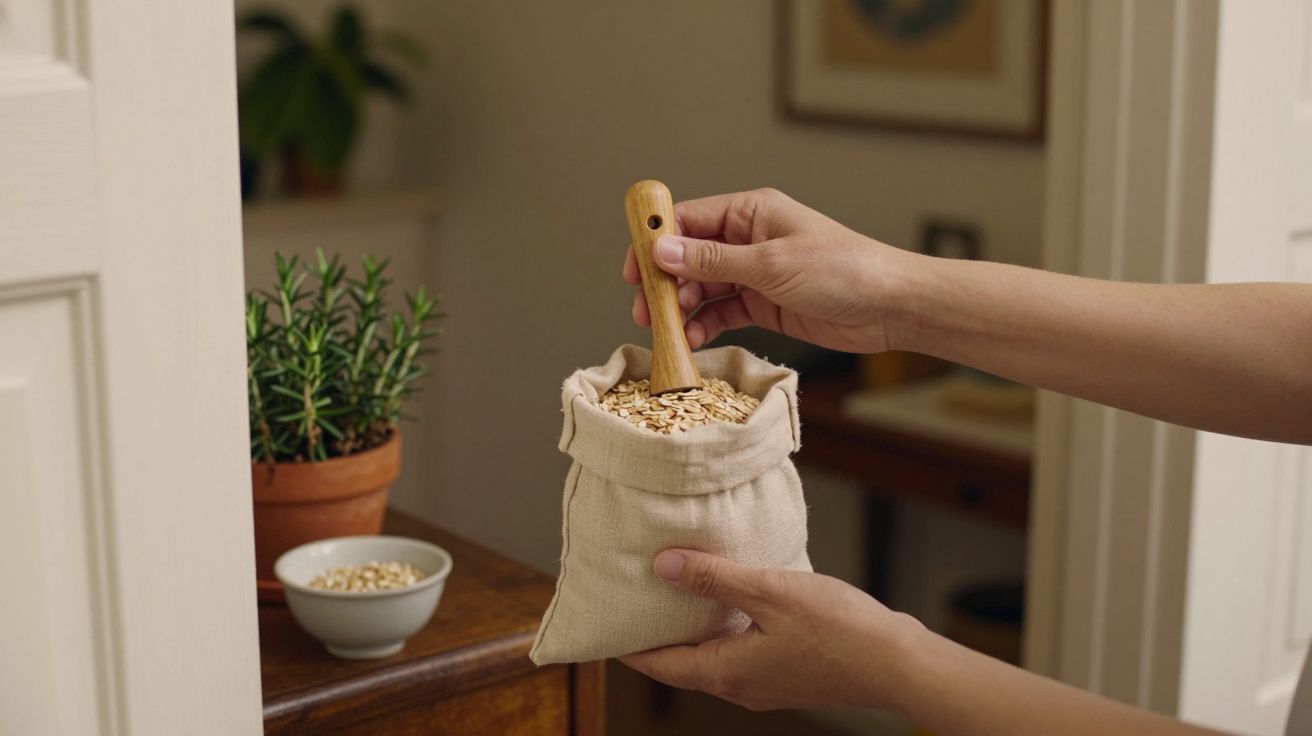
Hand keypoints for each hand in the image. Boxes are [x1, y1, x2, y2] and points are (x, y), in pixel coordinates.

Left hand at [619, 548, 922, 712]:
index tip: (602, 622)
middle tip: (634, 595)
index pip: (658, 664)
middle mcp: (740, 686)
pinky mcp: (787, 672)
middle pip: (682, 661)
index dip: (627, 644)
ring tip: (676, 587)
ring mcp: (765, 682)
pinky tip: (732, 595)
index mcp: (726, 674)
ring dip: (692, 625)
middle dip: (657, 631)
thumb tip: (663, 567)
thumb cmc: (840, 631)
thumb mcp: (770, 593)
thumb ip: (715, 579)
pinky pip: (740, 649)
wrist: (899, 663)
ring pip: (712, 654)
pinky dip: (724, 625)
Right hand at [622, 188, 908, 351]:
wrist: (888, 306)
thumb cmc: (842, 270)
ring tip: (667, 330)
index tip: (634, 268)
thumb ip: (714, 262)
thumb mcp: (771, 264)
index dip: (657, 242)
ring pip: (702, 288)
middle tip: (646, 309)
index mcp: (751, 212)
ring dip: (681, 308)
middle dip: (664, 282)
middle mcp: (748, 239)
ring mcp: (754, 273)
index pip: (689, 220)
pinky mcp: (763, 304)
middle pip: (689, 257)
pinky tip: (692, 339)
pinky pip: (721, 312)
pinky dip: (704, 325)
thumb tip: (663, 251)